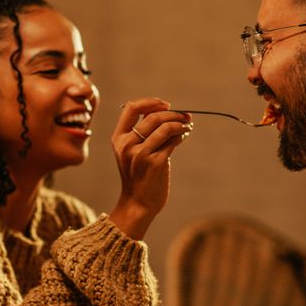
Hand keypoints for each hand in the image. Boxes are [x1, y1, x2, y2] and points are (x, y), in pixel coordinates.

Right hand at [108, 98, 191, 239]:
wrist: (138, 203)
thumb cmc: (138, 175)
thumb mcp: (132, 152)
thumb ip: (143, 132)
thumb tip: (168, 111)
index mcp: (118, 138)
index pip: (131, 108)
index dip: (150, 102)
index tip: (165, 104)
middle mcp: (127, 145)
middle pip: (153, 117)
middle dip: (173, 114)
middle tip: (185, 116)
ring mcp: (140, 154)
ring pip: (165, 127)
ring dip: (180, 124)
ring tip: (187, 126)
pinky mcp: (155, 163)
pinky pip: (173, 142)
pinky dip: (181, 135)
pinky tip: (184, 136)